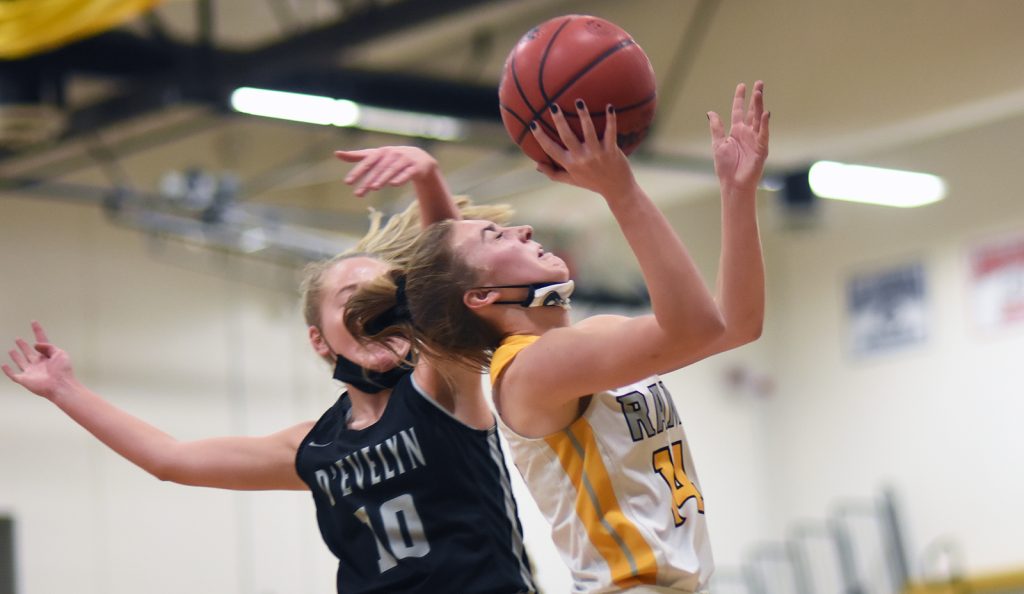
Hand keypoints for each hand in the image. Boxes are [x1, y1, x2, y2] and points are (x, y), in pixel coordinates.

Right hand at [2, 321, 75, 401]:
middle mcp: (38, 363)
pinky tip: (3, 365)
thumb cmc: (63, 370)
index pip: (42, 341)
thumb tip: (35, 344)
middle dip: (23, 346)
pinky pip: (13, 375)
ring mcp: (31, 371)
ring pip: (21, 362)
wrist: (60, 385)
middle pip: (29, 352)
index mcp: (48, 356)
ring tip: (12, 350)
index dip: (37, 331)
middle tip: (18, 339)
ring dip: (16, 356)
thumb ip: (48, 346)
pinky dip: (7, 370)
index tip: (33, 322)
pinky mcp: (24, 379)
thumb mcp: (60, 353)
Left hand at [335, 146, 438, 197]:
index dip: (357, 171)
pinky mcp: (415, 168)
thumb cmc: (393, 158)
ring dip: (382, 178)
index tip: (348, 183)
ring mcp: (405, 160)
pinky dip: (401, 178)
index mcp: (381, 152)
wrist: (419, 158)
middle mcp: (392, 154)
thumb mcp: (376, 156)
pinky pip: (408, 173)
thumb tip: (336, 153)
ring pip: (391, 170)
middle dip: (368, 180)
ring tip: (373, 187)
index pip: (367, 162)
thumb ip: (358, 156)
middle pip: (378, 169)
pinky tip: (394, 184)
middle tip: (358, 193)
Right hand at [531, 100, 637, 199]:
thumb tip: (536, 165)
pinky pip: (611, 132)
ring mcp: (597, 153)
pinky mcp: (611, 150)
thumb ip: (553, 173)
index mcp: (570, 164)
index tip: (533, 124)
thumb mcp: (571, 180)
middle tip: (553, 105)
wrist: (617, 189)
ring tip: (579, 101)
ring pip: (589, 131)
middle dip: (559, 121)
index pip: (551, 149)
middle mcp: (581, 158)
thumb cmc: (593, 183)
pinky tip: (609, 106)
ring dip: (584, 115)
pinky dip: (611, 119)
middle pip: (567, 137)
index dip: (540, 137)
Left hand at [708, 81, 769, 195]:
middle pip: (752, 111)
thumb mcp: (718, 143)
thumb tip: (711, 112)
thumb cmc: (725, 166)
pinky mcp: (762, 148)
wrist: (732, 183)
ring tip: (759, 92)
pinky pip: (763, 134)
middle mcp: (747, 133)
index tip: (742, 85)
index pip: (739, 111)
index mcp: (736, 131)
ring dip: (760, 106)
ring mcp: (756, 140)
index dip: (740, 98)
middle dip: (756, 97)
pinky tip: (765, 113)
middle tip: (759, 83)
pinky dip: (764, 124)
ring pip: (758, 119)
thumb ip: (716, 127)